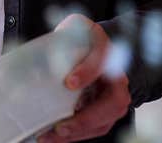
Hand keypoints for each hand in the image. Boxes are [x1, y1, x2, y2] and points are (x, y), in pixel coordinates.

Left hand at [38, 14, 131, 142]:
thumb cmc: (80, 39)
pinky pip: (92, 129)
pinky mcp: (102, 113)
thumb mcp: (75, 29)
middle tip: (61, 126)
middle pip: (113, 105)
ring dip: (77, 133)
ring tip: (50, 136)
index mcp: (108, 54)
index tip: (70, 83)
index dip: (88, 73)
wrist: (89, 47)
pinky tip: (53, 137)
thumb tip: (44, 62)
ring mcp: (111, 100)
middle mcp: (117, 81)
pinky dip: (73, 136)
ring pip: (103, 123)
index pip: (103, 64)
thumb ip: (66, 38)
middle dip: (86, 119)